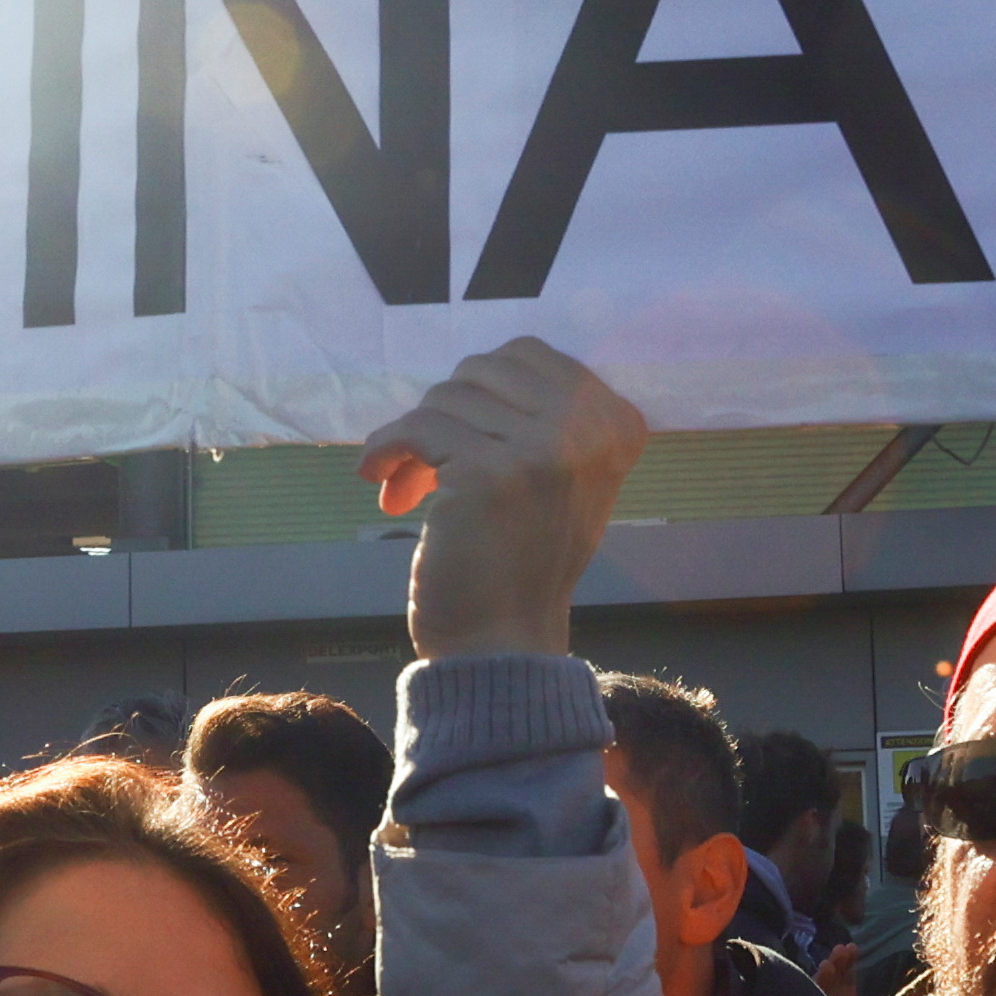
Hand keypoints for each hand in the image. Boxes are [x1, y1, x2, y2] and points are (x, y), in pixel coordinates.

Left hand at [359, 341, 648, 664]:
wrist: (505, 641)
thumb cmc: (525, 560)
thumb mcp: (562, 476)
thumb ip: (541, 418)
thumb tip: (467, 377)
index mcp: (617, 423)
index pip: (528, 354)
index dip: (480, 388)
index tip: (462, 431)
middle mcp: (590, 429)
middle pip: (481, 371)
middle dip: (445, 412)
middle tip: (431, 463)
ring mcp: (542, 449)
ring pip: (443, 399)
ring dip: (414, 440)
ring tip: (411, 486)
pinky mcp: (488, 472)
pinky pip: (416, 429)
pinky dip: (386, 448)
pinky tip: (378, 474)